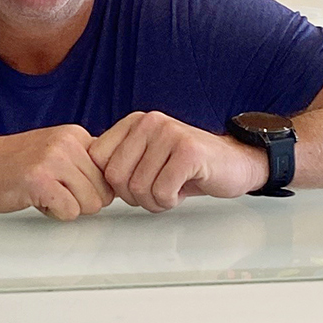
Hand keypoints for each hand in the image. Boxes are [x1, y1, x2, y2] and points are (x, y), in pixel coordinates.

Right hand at [0, 126, 113, 220]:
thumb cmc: (9, 165)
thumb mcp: (54, 152)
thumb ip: (83, 164)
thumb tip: (115, 188)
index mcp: (76, 135)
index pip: (110, 174)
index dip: (91, 189)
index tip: (68, 187)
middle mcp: (68, 143)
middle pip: (104, 193)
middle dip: (80, 201)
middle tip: (50, 191)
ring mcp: (54, 159)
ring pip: (90, 204)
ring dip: (66, 207)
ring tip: (41, 193)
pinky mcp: (39, 179)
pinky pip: (70, 212)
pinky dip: (53, 214)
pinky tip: (33, 199)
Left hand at [90, 112, 268, 212]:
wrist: (235, 163)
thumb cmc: (189, 166)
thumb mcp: (148, 157)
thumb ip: (120, 161)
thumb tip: (86, 177)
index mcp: (135, 122)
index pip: (98, 161)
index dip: (115, 183)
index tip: (138, 183)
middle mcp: (149, 122)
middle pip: (116, 178)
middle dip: (135, 196)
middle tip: (158, 189)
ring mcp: (169, 134)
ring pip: (138, 189)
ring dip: (155, 201)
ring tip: (173, 187)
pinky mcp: (188, 152)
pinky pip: (162, 192)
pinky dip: (171, 201)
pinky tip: (184, 188)